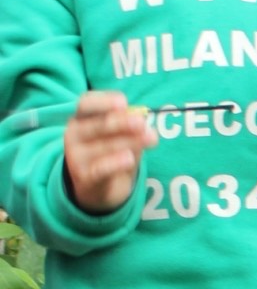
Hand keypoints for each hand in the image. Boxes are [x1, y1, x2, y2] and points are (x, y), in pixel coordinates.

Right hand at [63, 92, 155, 212]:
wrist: (98, 187)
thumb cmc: (110, 153)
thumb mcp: (121, 137)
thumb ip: (131, 128)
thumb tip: (144, 119)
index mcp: (81, 118)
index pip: (86, 104)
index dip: (103, 101)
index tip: (124, 103)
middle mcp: (74, 134)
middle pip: (96, 125)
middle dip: (120, 122)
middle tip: (141, 122)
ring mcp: (76, 156)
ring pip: (103, 146)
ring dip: (128, 142)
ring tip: (150, 139)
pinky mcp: (84, 177)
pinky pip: (100, 168)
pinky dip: (115, 163)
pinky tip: (130, 159)